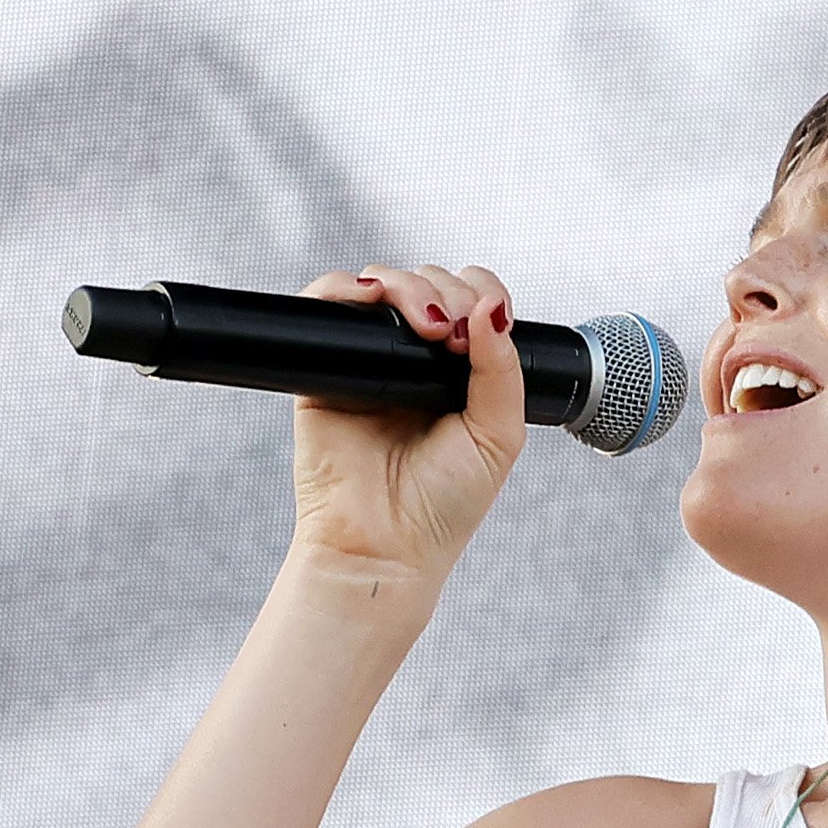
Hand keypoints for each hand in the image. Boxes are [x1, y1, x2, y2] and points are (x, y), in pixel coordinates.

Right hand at [283, 260, 525, 587]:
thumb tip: (490, 307)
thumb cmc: (443, 504)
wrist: (385, 544)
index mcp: (460, 372)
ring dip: (408, 286)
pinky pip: (325, 303)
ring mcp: (371, 360)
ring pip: (382, 284)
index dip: (480, 293)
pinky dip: (343, 287)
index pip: (472, 301)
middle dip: (448, 292)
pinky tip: (368, 298)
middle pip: (429, 283)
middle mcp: (416, 360)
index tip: (485, 321)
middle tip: (453, 337)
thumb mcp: (498, 435)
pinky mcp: (324, 368)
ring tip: (428, 326)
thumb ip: (502, 371)